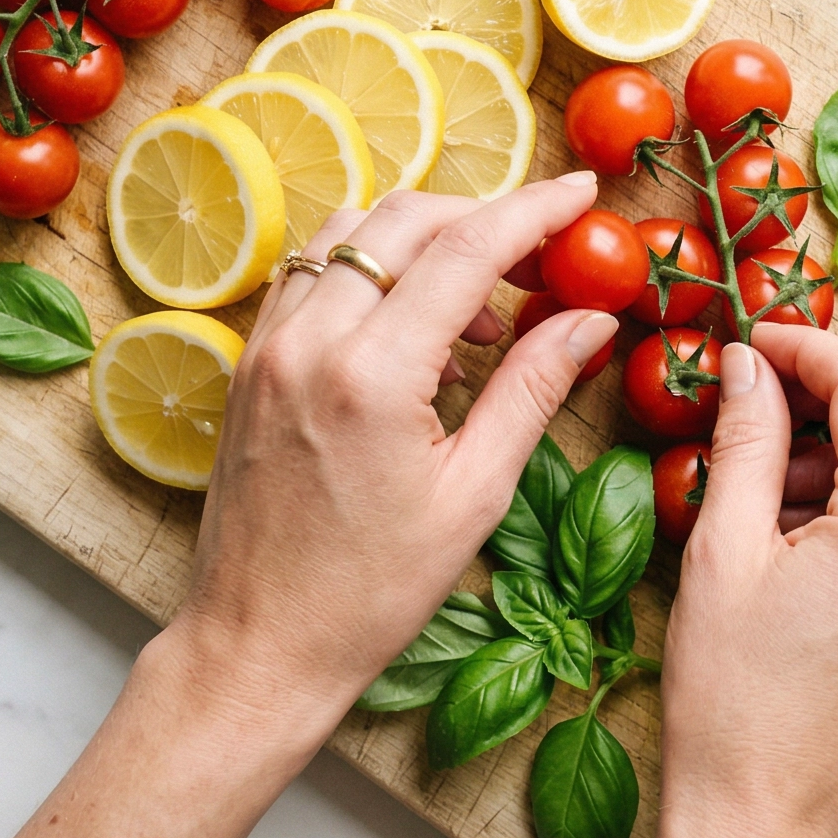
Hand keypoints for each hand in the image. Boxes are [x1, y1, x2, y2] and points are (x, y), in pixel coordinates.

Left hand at [170, 176, 618, 736]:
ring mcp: (266, 348)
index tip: (584, 192)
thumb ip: (533, 389)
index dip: (535, 209)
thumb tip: (590, 318)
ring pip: (349, 233)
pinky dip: (371, 271)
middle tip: (541, 253)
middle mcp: (308, 342)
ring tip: (479, 308)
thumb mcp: (474, 495)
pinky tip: (414, 331)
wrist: (257, 645)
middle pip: (406, 218)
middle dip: (483, 216)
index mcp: (372, 375)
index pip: (466, 248)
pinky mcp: (247, 364)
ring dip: (422, 239)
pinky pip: (312, 274)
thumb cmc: (370, 592)